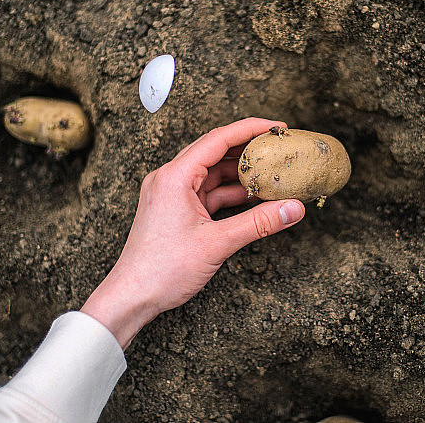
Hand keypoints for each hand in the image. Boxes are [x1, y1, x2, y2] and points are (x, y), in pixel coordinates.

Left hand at [80, 118, 305, 347]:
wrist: (132, 296)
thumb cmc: (161, 270)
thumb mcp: (217, 243)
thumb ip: (258, 223)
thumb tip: (292, 209)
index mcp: (175, 177)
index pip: (218, 139)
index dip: (250, 129)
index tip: (277, 127)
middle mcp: (170, 179)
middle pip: (215, 151)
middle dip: (248, 149)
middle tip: (278, 147)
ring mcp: (171, 194)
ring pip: (212, 174)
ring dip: (240, 174)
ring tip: (271, 174)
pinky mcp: (175, 210)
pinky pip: (208, 193)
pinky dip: (230, 194)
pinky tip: (253, 198)